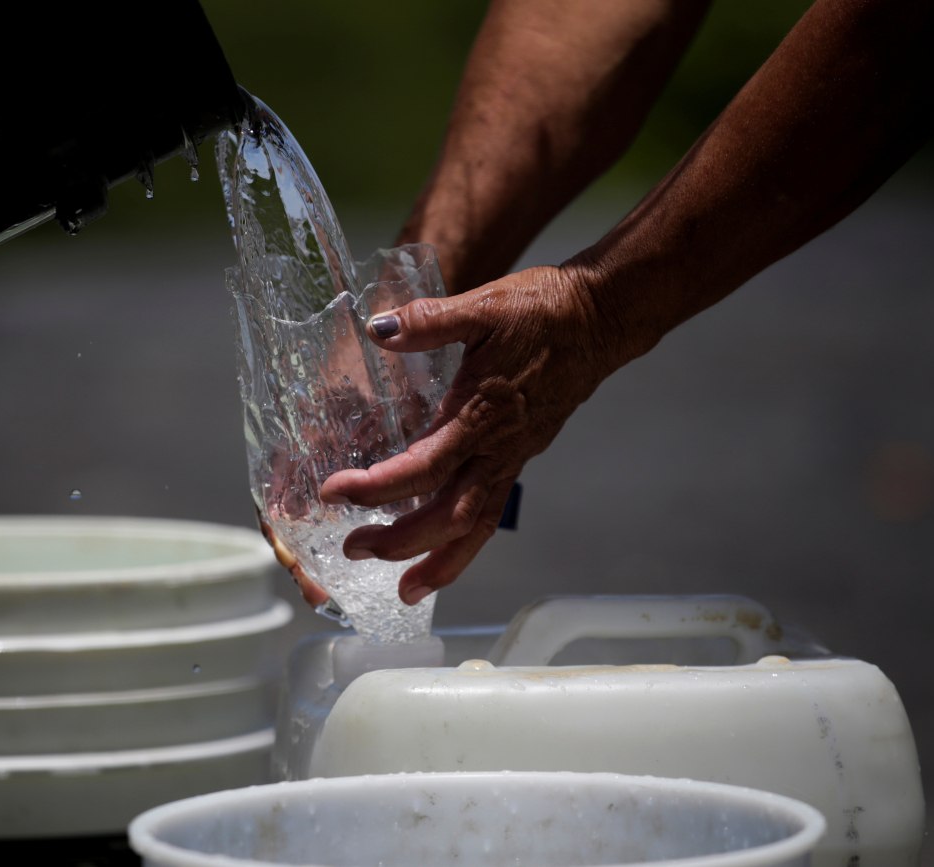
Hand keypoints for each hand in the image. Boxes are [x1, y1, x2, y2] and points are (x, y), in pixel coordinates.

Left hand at [319, 264, 622, 604]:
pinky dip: (462, 543)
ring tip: (405, 591)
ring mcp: (512, 458)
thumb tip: (378, 328)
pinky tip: (438, 554)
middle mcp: (498, 447)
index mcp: (482, 412)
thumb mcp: (484, 305)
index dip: (378, 486)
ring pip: (475, 526)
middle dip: (400, 541)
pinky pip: (488, 513)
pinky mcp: (518, 458)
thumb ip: (430, 321)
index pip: (424, 466)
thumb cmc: (542, 311)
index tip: (334, 493)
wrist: (598, 321)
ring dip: (439, 562)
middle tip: (352, 549)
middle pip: (449, 515)